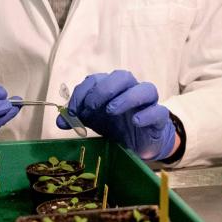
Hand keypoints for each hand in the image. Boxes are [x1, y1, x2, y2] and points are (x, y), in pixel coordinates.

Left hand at [61, 70, 178, 161]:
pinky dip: (147, 114)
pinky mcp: (160, 119)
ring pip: (146, 89)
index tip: (73, 111)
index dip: (84, 92)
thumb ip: (77, 118)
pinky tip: (136, 122)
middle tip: (92, 105)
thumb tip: (61, 121)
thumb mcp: (94, 121)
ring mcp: (148, 104)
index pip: (98, 79)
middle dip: (105, 88)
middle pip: (123, 77)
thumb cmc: (118, 126)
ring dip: (127, 97)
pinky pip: (159, 111)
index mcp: (113, 88)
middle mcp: (131, 91)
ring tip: (111, 110)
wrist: (142, 144)